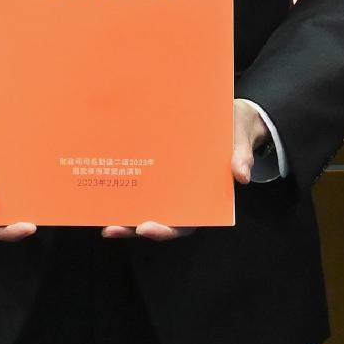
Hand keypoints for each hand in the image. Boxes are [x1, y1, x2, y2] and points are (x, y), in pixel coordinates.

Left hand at [98, 100, 267, 240]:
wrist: (229, 114)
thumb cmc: (235, 129)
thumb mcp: (240, 139)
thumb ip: (242, 155)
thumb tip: (241, 176)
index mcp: (205, 196)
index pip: (186, 222)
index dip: (167, 229)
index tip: (147, 227)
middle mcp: (183, 193)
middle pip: (159, 218)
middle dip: (134, 227)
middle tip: (113, 228)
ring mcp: (168, 181)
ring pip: (145, 203)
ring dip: (123, 213)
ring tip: (102, 217)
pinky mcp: (159, 166)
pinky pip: (141, 179)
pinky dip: (124, 184)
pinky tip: (103, 182)